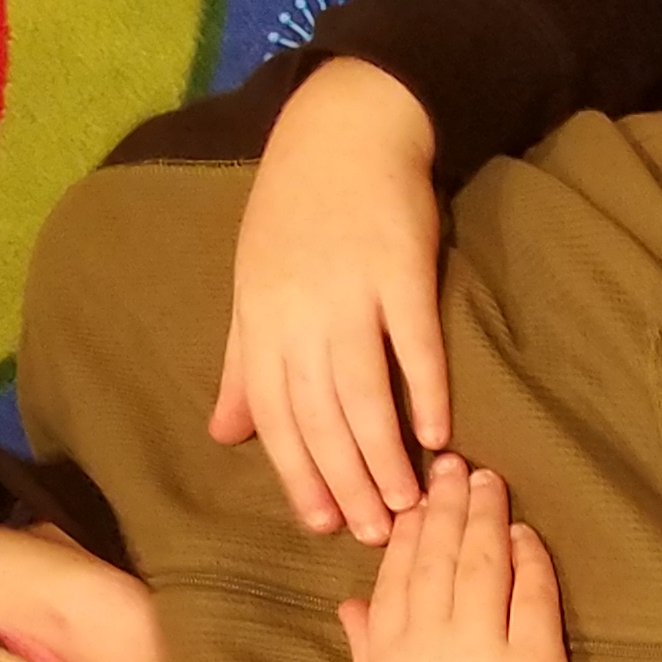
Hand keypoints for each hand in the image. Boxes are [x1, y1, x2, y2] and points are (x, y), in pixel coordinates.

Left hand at [210, 56, 445, 542]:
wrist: (344, 128)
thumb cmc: (296, 211)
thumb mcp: (254, 285)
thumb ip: (244, 364)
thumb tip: (224, 434)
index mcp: (259, 320)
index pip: (274, 415)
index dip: (296, 473)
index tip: (321, 524)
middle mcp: (297, 312)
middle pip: (317, 415)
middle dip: (343, 481)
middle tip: (373, 533)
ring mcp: (349, 291)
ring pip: (362, 391)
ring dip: (384, 454)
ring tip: (407, 502)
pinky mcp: (400, 269)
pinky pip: (412, 342)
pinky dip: (425, 390)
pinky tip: (436, 435)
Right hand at [340, 457, 589, 661]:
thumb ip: (368, 661)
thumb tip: (350, 603)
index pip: (392, 579)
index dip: (406, 531)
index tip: (416, 496)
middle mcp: (426, 655)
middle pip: (434, 561)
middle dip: (445, 505)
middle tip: (455, 465)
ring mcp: (480, 657)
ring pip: (479, 566)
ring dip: (485, 517)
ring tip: (490, 482)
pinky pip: (530, 595)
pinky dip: (528, 558)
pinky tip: (525, 535)